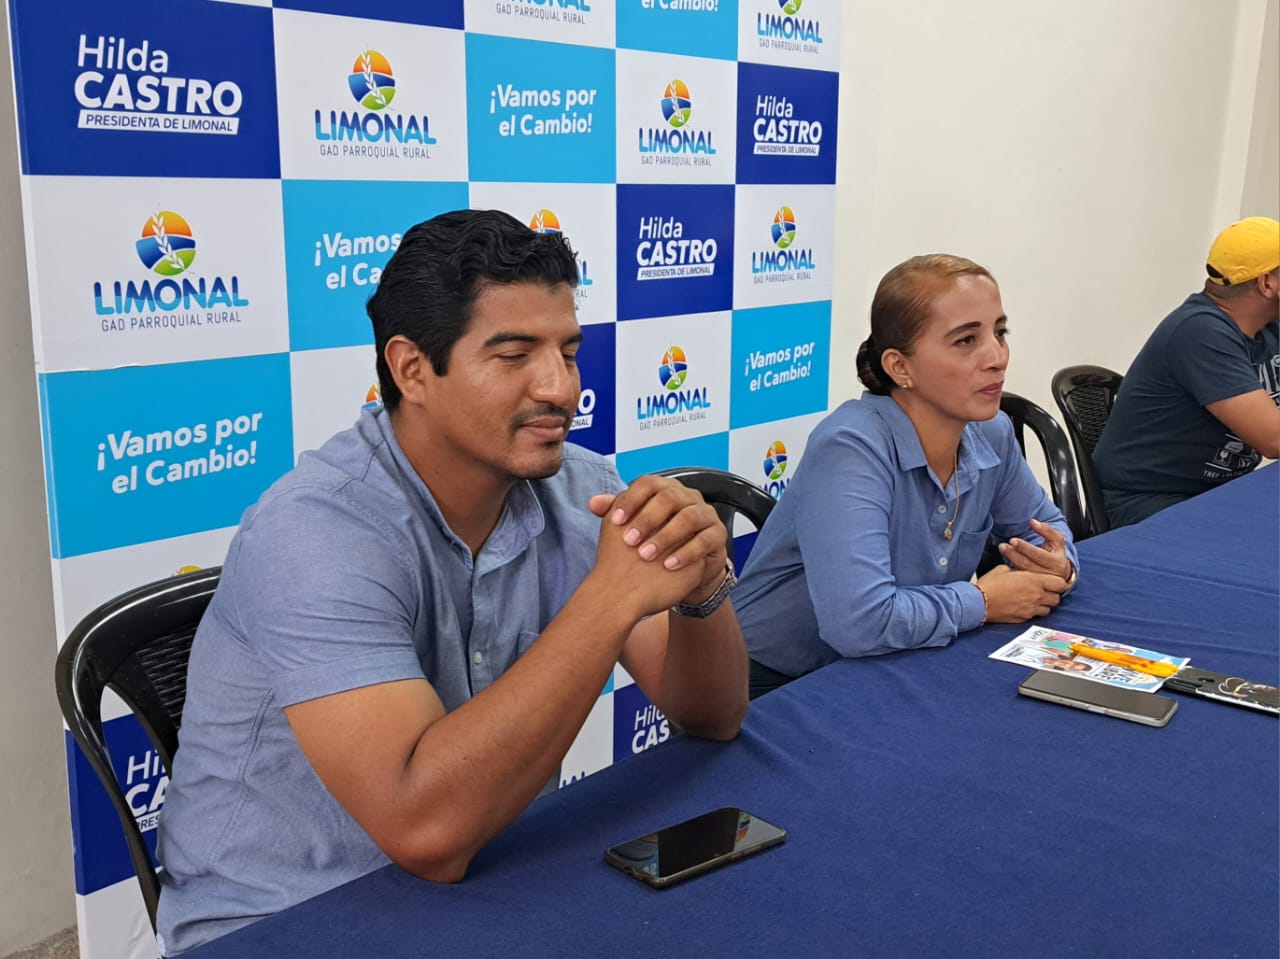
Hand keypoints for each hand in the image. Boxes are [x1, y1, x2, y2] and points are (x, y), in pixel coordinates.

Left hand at [588, 476, 726, 615]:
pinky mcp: (717, 535)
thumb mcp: (635, 526)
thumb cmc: (656, 540)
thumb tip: (594, 503)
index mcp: (666, 489)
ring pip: (689, 517)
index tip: (615, 521)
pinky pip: (705, 540)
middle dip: (647, 519)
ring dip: (666, 537)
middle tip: (629, 540)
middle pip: (670, 497)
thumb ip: (616, 513)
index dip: (631, 500)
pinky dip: (686, 553)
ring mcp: (705, 514)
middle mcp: (688, 497)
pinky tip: (669, 565)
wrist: (682, 565)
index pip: (648, 483)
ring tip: (646, 555)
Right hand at [976, 565, 1067, 622]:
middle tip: (1044, 591)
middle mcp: (1036, 596)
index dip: (1058, 583)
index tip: (1053, 582)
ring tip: (1034, 600)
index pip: (1060, 583)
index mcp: (1034, 580)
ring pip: (1048, 609)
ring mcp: (1031, 609)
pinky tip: (1024, 607)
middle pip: (1057, 598)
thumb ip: (1017, 570)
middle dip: (1052, 595)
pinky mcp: (1024, 618)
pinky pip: (1035, 616)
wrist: (979, 602)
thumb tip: (1019, 572)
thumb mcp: (1003, 569)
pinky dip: (1033, 612)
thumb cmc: (989, 585)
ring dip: (1044, 605)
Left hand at [997, 519, 1072, 581]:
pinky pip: (1019, 578)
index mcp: (1056, 562)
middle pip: (1028, 564)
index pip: (1038, 554)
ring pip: (1022, 571)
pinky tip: (1004, 559)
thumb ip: (1047, 530)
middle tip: (1003, 545)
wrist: (1059, 572)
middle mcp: (1048, 574)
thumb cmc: (1056, 553)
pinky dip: (1010, 569)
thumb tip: (1033, 522)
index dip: (1025, 547)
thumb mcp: (1057, 540)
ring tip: (1003, 548)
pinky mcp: (1031, 584)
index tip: (1013, 540)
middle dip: (1014, 553)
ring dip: (1011, 558)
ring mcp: (1039, 581)